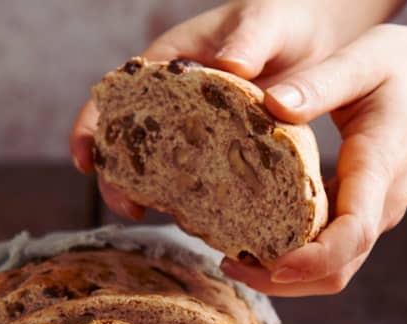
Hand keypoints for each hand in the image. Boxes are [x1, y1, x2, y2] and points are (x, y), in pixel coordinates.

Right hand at [70, 0, 404, 219]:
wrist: (321, 36)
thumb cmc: (285, 18)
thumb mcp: (269, 20)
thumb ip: (250, 39)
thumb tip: (231, 66)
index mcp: (170, 64)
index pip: (114, 97)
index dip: (90, 130)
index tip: (84, 162)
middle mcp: (175, 102)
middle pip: (129, 144)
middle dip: (120, 179)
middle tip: (131, 207)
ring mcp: (196, 131)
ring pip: (160, 169)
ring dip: (157, 196)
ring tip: (172, 218)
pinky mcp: (221, 153)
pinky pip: (197, 180)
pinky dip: (195, 201)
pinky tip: (209, 220)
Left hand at [222, 9, 406, 294]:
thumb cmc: (406, 69)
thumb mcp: (364, 60)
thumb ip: (320, 83)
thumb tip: (271, 106)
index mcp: (379, 170)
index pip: (353, 233)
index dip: (314, 259)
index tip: (274, 266)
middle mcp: (379, 206)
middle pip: (336, 269)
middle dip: (282, 278)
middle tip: (228, 265)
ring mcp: (373, 216)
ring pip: (333, 270)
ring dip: (285, 277)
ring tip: (233, 261)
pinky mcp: (361, 215)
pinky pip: (330, 253)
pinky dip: (294, 259)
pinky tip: (255, 243)